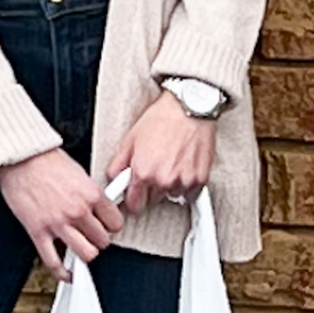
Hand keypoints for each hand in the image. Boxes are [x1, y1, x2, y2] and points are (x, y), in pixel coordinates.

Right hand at [0, 147, 124, 281]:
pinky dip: (62, 272)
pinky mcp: (39, 232)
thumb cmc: (45, 160)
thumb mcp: (79, 172)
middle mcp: (78, 211)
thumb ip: (90, 193)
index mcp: (91, 194)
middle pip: (103, 241)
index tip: (107, 226)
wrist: (19, 158)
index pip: (115, 222)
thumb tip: (99, 206)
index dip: (112, 226)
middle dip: (98, 240)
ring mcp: (58, 223)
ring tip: (80, 248)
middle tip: (92, 235)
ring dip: (84, 254)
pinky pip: (53, 261)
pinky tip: (66, 272)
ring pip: (86, 255)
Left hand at [105, 89, 215, 216]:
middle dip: (151, 189)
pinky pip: (190, 193)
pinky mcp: (200, 179)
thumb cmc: (162, 118)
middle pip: (152, 201)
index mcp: (142, 173)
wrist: (190, 107)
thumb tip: (113, 178)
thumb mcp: (131, 138)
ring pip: (172, 196)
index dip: (132, 199)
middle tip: (154, 168)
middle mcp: (162, 180)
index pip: (134, 204)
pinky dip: (187, 184)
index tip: (134, 195)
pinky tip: (183, 166)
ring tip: (170, 163)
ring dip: (170, 185)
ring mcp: (182, 181)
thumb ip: (118, 163)